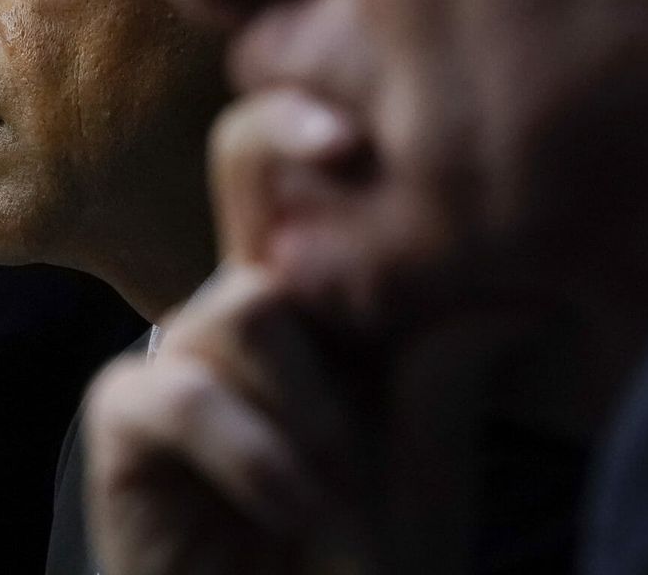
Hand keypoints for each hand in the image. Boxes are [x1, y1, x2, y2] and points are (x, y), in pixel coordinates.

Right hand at [86, 88, 540, 574]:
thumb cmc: (366, 566)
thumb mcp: (428, 457)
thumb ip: (446, 363)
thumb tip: (523, 281)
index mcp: (314, 299)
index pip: (281, 166)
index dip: (295, 118)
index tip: (357, 128)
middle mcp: (240, 310)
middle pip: (251, 201)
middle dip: (310, 229)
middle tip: (365, 218)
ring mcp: (177, 358)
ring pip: (247, 307)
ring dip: (313, 414)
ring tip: (339, 499)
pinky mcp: (125, 420)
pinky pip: (187, 390)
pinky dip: (255, 456)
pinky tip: (295, 513)